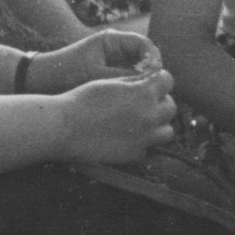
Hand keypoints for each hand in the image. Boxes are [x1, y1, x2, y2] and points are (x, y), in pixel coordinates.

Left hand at [28, 28, 162, 93]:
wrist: (40, 82)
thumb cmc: (65, 73)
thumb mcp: (95, 74)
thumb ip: (123, 77)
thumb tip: (149, 84)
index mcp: (113, 40)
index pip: (145, 45)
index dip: (153, 60)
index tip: (154, 77)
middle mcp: (117, 48)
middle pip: (145, 58)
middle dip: (150, 73)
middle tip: (151, 90)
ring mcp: (114, 62)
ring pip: (139, 71)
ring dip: (142, 83)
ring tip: (143, 98)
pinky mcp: (110, 76)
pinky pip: (128, 81)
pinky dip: (132, 90)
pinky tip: (133, 102)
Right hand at [56, 70, 177, 163]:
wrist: (64, 128)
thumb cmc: (83, 99)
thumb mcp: (111, 81)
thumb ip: (135, 81)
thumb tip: (150, 80)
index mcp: (144, 93)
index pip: (168, 80)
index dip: (159, 80)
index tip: (150, 82)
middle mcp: (150, 116)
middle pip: (170, 107)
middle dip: (160, 102)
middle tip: (144, 102)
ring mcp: (144, 137)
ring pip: (167, 131)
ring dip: (157, 124)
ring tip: (141, 121)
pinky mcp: (134, 154)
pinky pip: (148, 147)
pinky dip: (142, 141)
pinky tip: (126, 136)